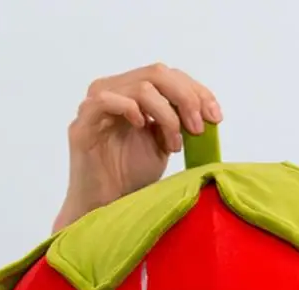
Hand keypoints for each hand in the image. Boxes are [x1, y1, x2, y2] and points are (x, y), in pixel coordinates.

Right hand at [53, 63, 222, 231]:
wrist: (106, 207)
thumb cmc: (131, 177)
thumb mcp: (163, 145)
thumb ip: (177, 123)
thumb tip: (206, 113)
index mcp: (133, 93)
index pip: (168, 76)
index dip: (196, 91)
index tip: (216, 116)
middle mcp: (114, 92)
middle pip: (157, 74)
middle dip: (186, 99)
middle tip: (199, 129)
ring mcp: (96, 106)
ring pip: (140, 87)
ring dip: (166, 114)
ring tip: (174, 144)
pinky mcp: (83, 125)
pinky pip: (105, 100)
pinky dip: (130, 109)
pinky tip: (143, 128)